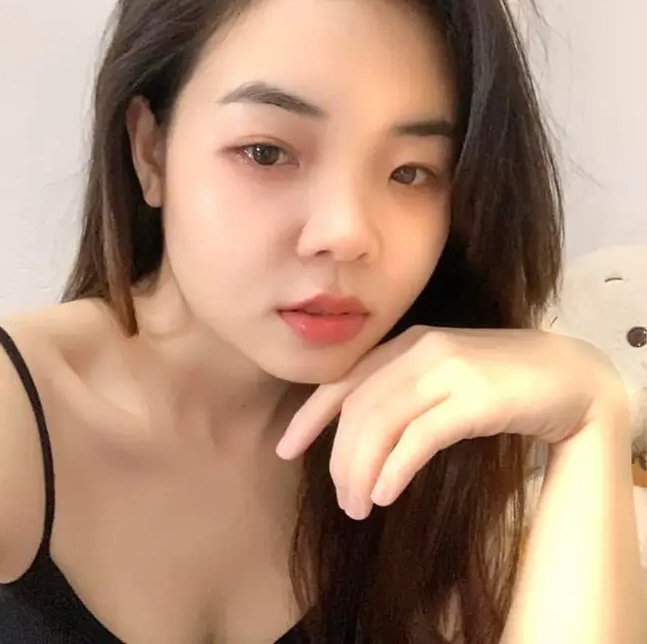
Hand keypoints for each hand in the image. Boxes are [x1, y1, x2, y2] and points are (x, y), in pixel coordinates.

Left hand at [275, 325, 626, 519]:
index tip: (285, 449)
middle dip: (340, 459)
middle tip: (343, 502)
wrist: (566, 375)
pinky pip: (420, 435)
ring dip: (362, 471)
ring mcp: (447, 370)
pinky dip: (395, 467)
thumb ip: (401, 395)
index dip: (310, 416)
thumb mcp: (439, 380)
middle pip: (358, 408)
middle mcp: (420, 350)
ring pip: (382, 422)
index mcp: (405, 344)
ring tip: (360, 507)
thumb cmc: (497, 382)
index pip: (342, 380)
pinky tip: (385, 494)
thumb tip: (355, 442)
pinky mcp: (475, 397)